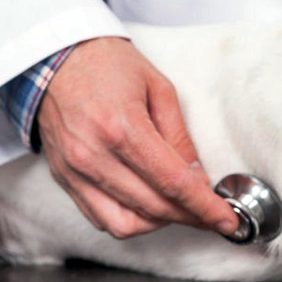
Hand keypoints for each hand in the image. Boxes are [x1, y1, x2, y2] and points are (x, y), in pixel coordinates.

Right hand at [36, 37, 239, 238]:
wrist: (54, 57)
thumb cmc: (108, 65)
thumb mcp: (158, 88)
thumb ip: (179, 138)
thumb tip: (198, 180)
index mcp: (121, 127)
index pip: (172, 183)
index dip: (204, 207)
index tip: (226, 220)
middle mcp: (94, 154)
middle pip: (153, 207)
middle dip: (189, 216)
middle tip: (210, 213)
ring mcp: (74, 170)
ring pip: (125, 223)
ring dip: (159, 222)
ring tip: (176, 207)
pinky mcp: (63, 179)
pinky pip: (100, 218)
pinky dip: (129, 219)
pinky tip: (147, 204)